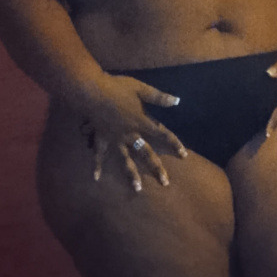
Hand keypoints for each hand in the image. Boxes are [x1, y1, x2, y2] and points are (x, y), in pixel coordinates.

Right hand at [71, 73, 187, 191]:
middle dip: (156, 168)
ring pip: (125, 159)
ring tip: (137, 189)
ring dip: (131, 174)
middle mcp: (130, 134)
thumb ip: (158, 97)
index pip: (162, 134)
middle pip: (146, 153)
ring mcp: (115, 139)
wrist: (92, 91)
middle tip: (165, 183)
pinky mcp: (101, 139)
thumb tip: (177, 101)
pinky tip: (96, 178)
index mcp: (141, 121)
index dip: (174, 144)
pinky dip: (97, 166)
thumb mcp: (140, 89)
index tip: (183, 155)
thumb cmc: (117, 87)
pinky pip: (99, 155)